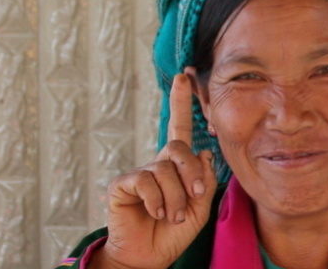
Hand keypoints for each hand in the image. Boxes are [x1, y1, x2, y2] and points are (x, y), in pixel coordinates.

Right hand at [93, 68, 218, 268]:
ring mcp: (139, 173)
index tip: (183, 77)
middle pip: (178, 148)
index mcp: (178, 166)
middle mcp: (157, 164)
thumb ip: (204, 179)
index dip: (181, 103)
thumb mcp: (200, 206)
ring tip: (171, 216)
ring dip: (175, 198)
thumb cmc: (174, 231)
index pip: (180, 129)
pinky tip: (155, 212)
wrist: (151, 255)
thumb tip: (204, 152)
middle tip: (195, 196)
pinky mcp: (122, 185)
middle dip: (192, 173)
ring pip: (165, 169)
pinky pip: (145, 181)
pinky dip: (157, 200)